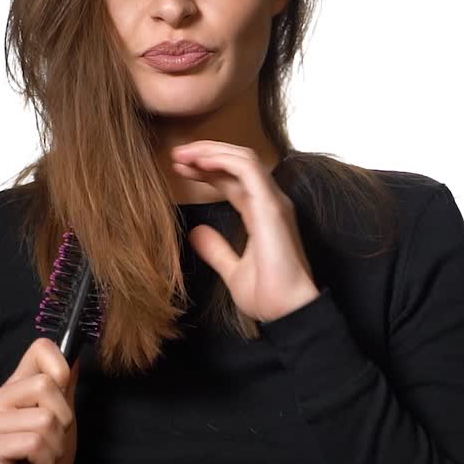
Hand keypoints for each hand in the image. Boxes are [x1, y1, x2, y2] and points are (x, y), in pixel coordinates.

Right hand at [0, 338, 79, 463]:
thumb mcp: (62, 420)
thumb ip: (65, 388)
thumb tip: (74, 354)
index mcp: (12, 389)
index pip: (40, 349)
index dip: (61, 367)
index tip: (62, 394)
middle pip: (47, 385)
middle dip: (62, 421)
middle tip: (48, 442)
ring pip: (44, 418)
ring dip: (54, 447)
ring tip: (38, 459)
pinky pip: (34, 442)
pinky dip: (43, 461)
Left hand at [171, 140, 320, 321]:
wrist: (287, 312)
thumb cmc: (268, 295)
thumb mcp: (232, 270)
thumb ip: (216, 250)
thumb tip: (196, 233)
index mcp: (261, 213)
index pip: (233, 179)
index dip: (207, 169)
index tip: (180, 168)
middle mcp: (269, 202)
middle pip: (237, 163)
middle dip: (206, 153)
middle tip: (176, 154)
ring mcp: (273, 202)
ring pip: (243, 158)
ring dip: (211, 151)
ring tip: (183, 153)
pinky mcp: (271, 206)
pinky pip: (248, 170)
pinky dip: (223, 159)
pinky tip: (201, 160)